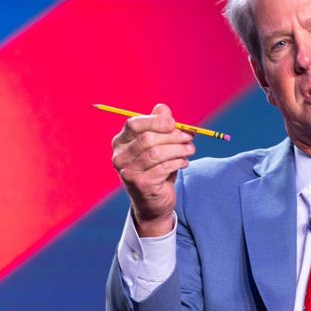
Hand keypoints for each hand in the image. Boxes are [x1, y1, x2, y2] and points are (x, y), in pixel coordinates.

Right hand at [111, 103, 194, 235]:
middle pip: (147, 139)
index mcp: (120, 142)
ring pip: (156, 154)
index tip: (174, 123)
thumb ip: (159, 125)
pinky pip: (162, 168)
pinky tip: (184, 162)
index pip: (133, 124)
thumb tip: (162, 108)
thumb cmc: (155, 168)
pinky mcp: (139, 185)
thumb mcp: (158, 145)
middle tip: (189, 138)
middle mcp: (119, 156)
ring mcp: (127, 172)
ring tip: (190, 150)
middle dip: (172, 136)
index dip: (155, 121)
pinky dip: (177, 163)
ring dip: (178, 149)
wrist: (153, 202)